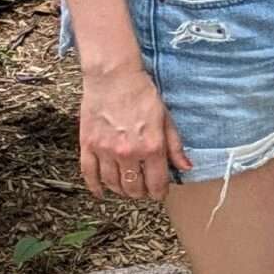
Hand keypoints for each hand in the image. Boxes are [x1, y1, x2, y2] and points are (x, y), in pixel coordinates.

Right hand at [79, 63, 188, 200]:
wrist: (114, 78)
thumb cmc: (143, 95)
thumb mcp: (166, 119)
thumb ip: (175, 146)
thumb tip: (186, 167)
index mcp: (151, 146)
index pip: (157, 182)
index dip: (159, 193)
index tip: (160, 194)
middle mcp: (128, 153)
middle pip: (133, 186)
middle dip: (141, 193)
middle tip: (144, 191)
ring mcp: (105, 151)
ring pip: (112, 183)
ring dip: (121, 191)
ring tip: (127, 190)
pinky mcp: (87, 146)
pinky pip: (89, 174)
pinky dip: (95, 187)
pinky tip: (101, 192)